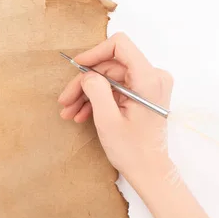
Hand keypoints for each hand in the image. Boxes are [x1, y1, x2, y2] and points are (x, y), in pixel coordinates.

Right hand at [58, 33, 172, 177]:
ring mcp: (149, 86)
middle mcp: (153, 77)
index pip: (119, 45)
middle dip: (85, 82)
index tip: (77, 67)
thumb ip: (96, 90)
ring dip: (87, 93)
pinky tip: (81, 114)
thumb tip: (87, 74)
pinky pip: (116, 89)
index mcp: (149, 79)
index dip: (94, 53)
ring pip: (110, 78)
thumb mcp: (107, 120)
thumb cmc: (133, 151)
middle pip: (110, 65)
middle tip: (65, 100)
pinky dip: (98, 99)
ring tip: (69, 111)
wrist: (150, 172)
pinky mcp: (143, 95)